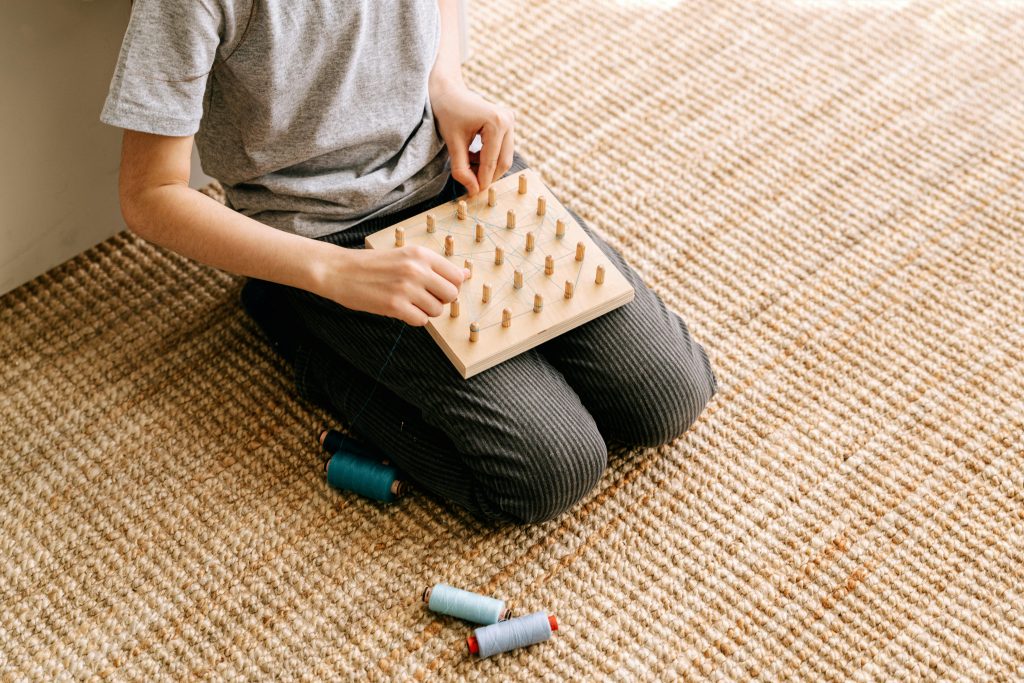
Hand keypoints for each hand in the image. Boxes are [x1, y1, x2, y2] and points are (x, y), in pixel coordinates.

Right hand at [317, 246, 470, 326]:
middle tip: (423, 297)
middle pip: (451, 294)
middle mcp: (416, 269)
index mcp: (420, 254)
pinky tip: (401, 310)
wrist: (339, 271)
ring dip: (426, 311)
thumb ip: (434, 266)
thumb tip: (465, 275)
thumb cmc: (372, 265)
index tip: (438, 288)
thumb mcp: (404, 256)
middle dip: (441, 300)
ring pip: (437, 310)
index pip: (456, 275)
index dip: (450, 285)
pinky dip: (414, 319)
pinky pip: (422, 321)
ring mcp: (406, 288)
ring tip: (409, 302)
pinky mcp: (395, 306)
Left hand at [430, 83, 514, 195]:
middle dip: (488, 176)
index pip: (490, 162)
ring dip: (488, 168)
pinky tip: (473, 157)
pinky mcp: (508, 124)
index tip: (473, 194)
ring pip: (505, 158)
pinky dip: (489, 159)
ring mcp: (510, 121)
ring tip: (468, 166)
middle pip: (503, 162)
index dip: (481, 181)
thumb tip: (473, 191)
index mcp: (496, 122)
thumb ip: (462, 169)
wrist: (449, 91)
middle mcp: (508, 120)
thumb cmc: (448, 112)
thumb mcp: (452, 143)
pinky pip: (503, 150)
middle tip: (472, 186)